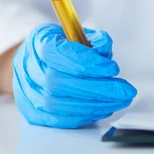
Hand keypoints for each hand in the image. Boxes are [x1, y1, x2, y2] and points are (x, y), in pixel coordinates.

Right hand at [13, 23, 136, 128]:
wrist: (36, 65)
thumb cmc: (62, 49)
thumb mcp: (78, 34)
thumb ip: (94, 40)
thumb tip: (104, 47)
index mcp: (38, 43)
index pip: (58, 54)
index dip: (87, 63)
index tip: (113, 68)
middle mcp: (28, 69)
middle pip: (59, 83)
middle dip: (98, 88)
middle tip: (126, 90)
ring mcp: (27, 93)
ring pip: (59, 104)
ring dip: (96, 104)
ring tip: (121, 100)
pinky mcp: (34, 113)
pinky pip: (59, 119)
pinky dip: (86, 115)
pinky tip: (104, 108)